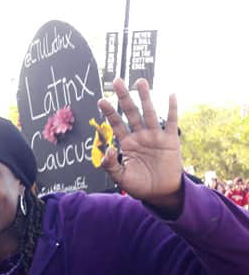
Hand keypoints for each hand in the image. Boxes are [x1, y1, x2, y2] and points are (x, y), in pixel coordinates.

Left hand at [98, 78, 183, 216]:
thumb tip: (107, 149)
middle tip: (117, 81)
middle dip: (124, 97)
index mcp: (127, 144)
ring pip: (149, 113)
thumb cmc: (140, 186)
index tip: (101, 100)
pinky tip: (171, 95)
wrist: (161, 193)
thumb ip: (111, 165)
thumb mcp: (121, 178)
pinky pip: (172, 122)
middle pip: (131, 113)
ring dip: (145, 97)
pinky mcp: (170, 141)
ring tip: (140, 81)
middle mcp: (140, 136)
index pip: (116, 124)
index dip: (109, 112)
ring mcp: (155, 137)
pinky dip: (172, 109)